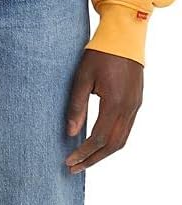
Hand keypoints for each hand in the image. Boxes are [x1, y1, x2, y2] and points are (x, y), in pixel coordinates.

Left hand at [65, 49, 142, 172]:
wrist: (125, 36)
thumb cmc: (100, 54)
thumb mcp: (82, 78)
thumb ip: (76, 107)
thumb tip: (70, 133)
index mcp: (114, 103)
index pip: (98, 139)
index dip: (83, 153)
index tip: (68, 161)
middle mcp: (128, 108)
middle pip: (112, 145)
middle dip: (92, 160)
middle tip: (74, 168)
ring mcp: (135, 106)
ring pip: (121, 140)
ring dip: (102, 154)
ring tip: (84, 161)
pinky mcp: (136, 102)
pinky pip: (126, 130)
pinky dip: (111, 142)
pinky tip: (98, 145)